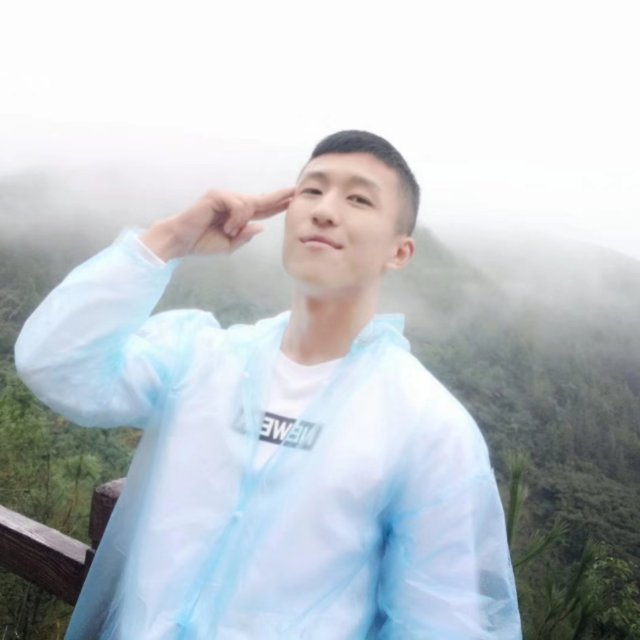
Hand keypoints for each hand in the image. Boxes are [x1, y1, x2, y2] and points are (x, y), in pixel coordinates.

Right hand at [140, 187, 294, 260]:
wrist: (181, 242)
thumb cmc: (202, 243)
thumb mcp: (229, 245)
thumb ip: (245, 236)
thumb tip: (260, 226)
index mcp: (236, 215)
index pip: (261, 208)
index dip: (277, 205)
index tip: (292, 200)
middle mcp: (231, 202)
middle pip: (260, 200)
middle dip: (277, 198)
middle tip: (295, 190)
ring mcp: (224, 197)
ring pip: (249, 205)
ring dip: (241, 222)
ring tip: (227, 231)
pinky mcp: (216, 195)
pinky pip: (238, 205)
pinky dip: (235, 219)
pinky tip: (226, 227)